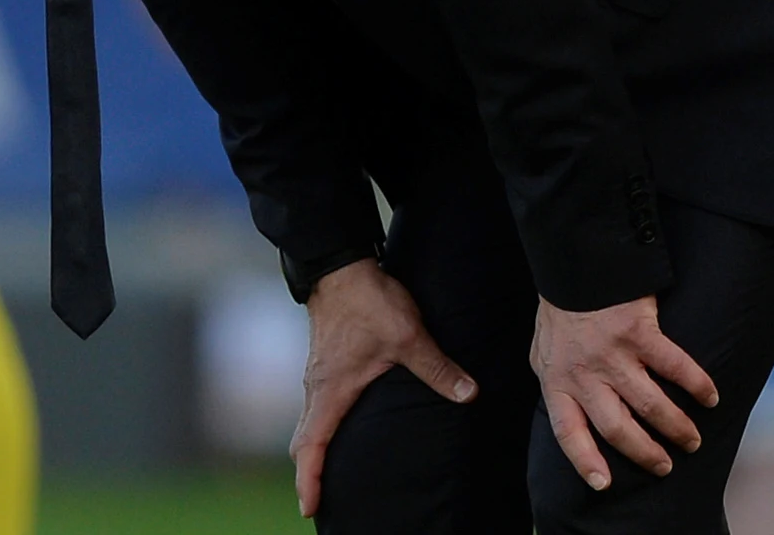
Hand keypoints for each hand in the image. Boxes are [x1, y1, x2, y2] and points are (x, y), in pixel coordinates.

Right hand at [291, 259, 476, 518]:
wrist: (341, 265)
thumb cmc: (368, 301)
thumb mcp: (408, 336)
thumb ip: (438, 368)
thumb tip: (469, 395)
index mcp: (331, 390)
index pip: (311, 446)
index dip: (309, 480)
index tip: (310, 508)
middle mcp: (317, 388)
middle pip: (303, 442)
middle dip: (308, 474)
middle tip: (317, 503)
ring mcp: (318, 375)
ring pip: (307, 424)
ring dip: (313, 452)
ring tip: (325, 475)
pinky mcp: (324, 364)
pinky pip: (314, 407)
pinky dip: (318, 429)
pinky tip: (338, 430)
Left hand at [530, 295, 717, 490]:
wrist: (575, 265)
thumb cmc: (559, 312)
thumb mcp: (543, 352)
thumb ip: (555, 382)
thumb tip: (567, 412)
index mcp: (556, 380)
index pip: (567, 432)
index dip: (585, 460)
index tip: (604, 484)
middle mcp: (584, 373)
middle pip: (617, 429)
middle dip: (646, 453)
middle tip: (665, 464)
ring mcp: (612, 354)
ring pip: (651, 406)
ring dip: (677, 428)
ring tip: (692, 439)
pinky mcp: (639, 332)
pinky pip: (676, 367)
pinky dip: (698, 385)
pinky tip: (711, 397)